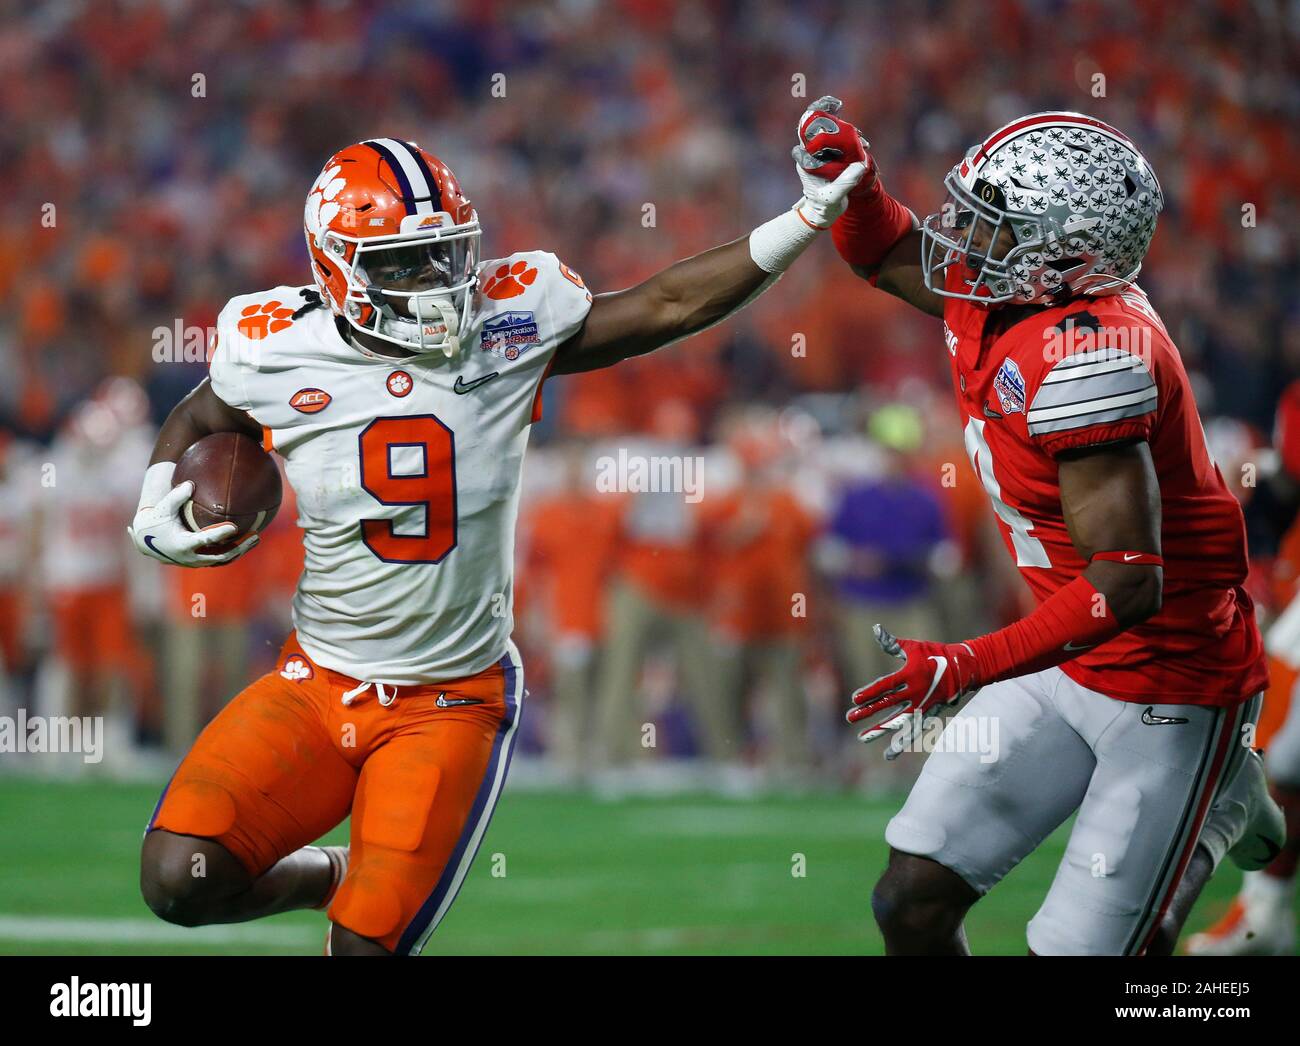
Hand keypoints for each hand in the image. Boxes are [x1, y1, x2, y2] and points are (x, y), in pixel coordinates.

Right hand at [127, 480, 258, 566]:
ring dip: (240, 551)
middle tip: (256, 535)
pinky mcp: (199, 563)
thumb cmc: (157, 520)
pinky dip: (233, 552)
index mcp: (182, 544)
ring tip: (256, 539)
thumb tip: (191, 483)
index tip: (234, 526)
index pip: (205, 540)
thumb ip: (177, 495)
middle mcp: (190, 557)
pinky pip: (219, 560)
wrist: (145, 541)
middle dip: (240, 547)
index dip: (220, 534)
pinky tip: (247, 541)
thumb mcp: (163, 507)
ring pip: (223, 560)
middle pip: (221, 555)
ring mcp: (195, 562)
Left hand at [791, 95, 867, 226]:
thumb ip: (846, 181)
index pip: (807, 130)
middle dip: (840, 124)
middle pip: (823, 128)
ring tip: (863, 141)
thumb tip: (861, 164)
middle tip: (858, 133)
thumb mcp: (835, 195)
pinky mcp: (833, 159)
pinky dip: (853, 140)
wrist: (823, 214)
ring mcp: (823, 156)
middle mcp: (813, 154)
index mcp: (807, 158)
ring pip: (834, 135)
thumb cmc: (824, 206)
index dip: (818, 115)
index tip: (833, 109)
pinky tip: (864, 143)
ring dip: (850, 133)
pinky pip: (842, 144)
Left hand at [846, 625, 978, 755]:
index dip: (870, 692)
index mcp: (910, 675)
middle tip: (849, 717)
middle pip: (887, 704)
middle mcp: (915, 692)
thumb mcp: (912, 647)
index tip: (855, 699)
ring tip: (862, 738)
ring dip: (880, 730)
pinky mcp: (928, 715)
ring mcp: (922, 706)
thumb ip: (891, 643)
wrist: (963, 668)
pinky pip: (913, 731)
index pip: (885, 686)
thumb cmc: (934, 654)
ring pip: (898, 722)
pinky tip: (889, 754)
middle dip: (867, 712)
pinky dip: (901, 743)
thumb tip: (876, 629)